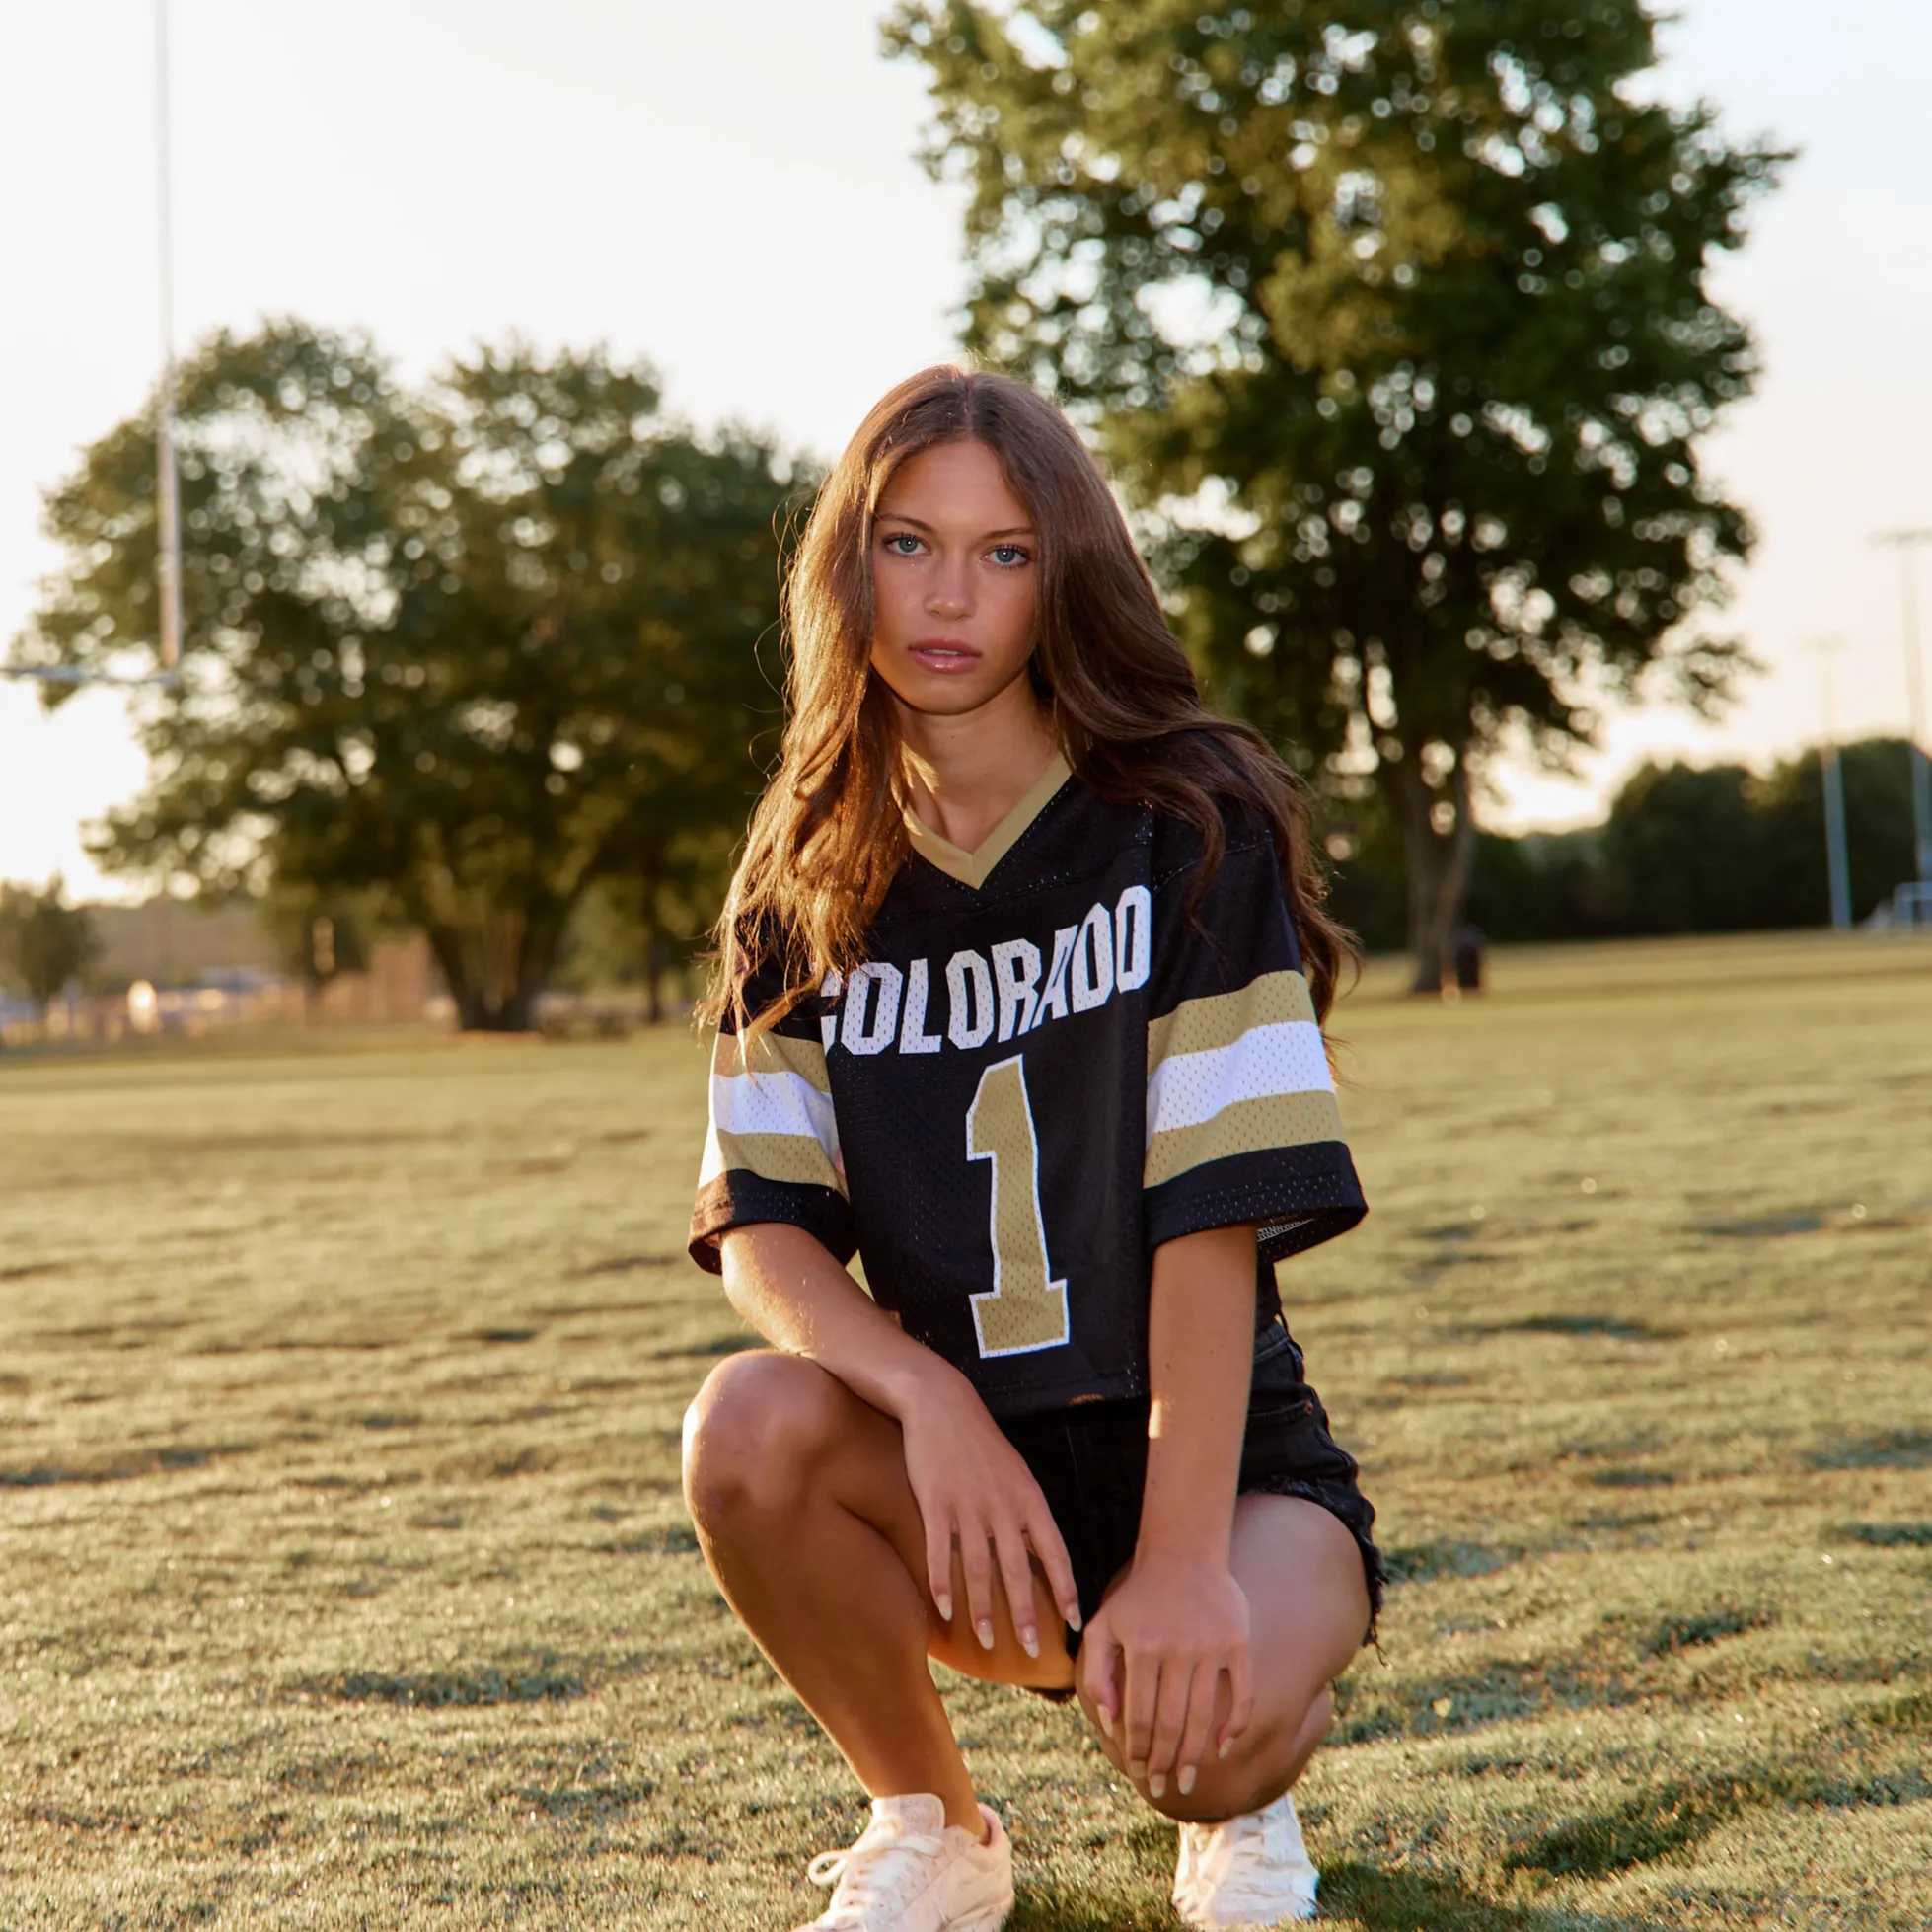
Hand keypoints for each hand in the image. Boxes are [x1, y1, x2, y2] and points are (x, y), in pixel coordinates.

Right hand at [895, 1368, 1081, 1658]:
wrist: (941, 1402)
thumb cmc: (979, 1442)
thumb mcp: (1015, 1473)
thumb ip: (1026, 1513)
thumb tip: (1040, 1556)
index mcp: (1028, 1497)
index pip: (1054, 1551)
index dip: (1065, 1588)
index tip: (1074, 1621)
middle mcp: (1003, 1504)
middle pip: (1018, 1568)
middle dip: (1027, 1613)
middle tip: (1034, 1650)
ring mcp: (968, 1504)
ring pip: (978, 1568)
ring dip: (984, 1609)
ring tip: (988, 1641)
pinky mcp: (935, 1502)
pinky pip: (939, 1552)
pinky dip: (942, 1584)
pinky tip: (944, 1610)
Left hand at [1079, 1556, 1252, 1798]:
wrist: (1183, 1552)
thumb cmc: (1138, 1596)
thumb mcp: (1104, 1625)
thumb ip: (1097, 1672)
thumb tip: (1111, 1722)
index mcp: (1141, 1648)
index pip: (1139, 1716)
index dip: (1137, 1750)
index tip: (1137, 1772)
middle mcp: (1177, 1650)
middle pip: (1170, 1723)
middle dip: (1163, 1762)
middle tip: (1162, 1787)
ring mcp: (1211, 1647)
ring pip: (1202, 1716)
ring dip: (1194, 1755)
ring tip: (1187, 1780)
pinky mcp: (1238, 1644)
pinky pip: (1242, 1694)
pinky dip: (1234, 1725)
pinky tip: (1222, 1748)